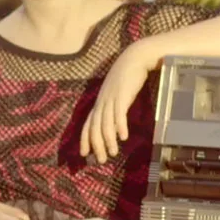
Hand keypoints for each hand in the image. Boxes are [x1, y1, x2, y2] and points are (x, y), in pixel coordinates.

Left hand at [80, 43, 152, 162]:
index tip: (85, 154)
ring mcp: (111, 99)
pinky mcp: (122, 96)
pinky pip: (119, 114)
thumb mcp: (117, 93)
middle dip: (96, 145)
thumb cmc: (128, 76)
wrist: (134, 58)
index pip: (87, 124)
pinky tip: (124, 137)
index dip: (85, 140)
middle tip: (100, 161)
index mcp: (99, 102)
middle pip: (94, 128)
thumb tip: (116, 122)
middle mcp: (102, 102)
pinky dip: (119, 126)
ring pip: (105, 124)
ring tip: (112, 153)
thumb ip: (115, 106)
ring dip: (108, 140)